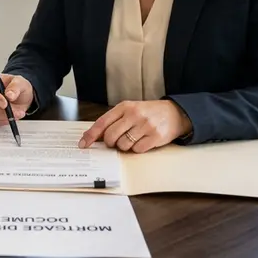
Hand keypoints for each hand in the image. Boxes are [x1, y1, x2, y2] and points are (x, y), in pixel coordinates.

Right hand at [0, 73, 33, 125]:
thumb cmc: (17, 86)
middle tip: (15, 111)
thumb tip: (9, 95)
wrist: (20, 96)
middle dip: (1, 110)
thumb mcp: (20, 82)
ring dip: (4, 116)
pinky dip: (3, 120)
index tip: (5, 104)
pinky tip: (12, 116)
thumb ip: (15, 87)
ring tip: (18, 113)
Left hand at [78, 100, 192, 152]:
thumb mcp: (130, 110)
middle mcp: (134, 114)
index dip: (90, 135)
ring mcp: (145, 125)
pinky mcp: (155, 136)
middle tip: (116, 141)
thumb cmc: (147, 113)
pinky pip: (137, 150)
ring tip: (133, 138)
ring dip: (125, 146)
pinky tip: (143, 141)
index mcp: (125, 106)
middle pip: (110, 136)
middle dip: (110, 143)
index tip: (83, 144)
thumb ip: (113, 121)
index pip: (102, 122)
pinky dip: (137, 149)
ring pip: (123, 145)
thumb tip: (93, 136)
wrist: (174, 113)